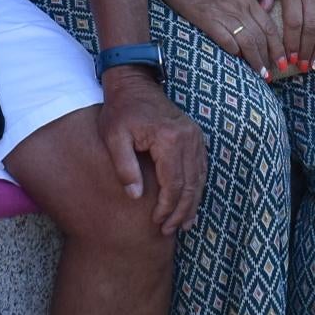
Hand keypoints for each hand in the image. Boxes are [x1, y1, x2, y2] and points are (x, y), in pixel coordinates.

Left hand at [99, 75, 207, 233]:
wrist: (133, 83)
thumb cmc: (120, 111)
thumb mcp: (114, 137)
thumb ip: (125, 167)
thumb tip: (135, 196)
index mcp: (169, 139)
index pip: (174, 182)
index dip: (167, 207)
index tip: (157, 223)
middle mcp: (188, 138)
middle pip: (190, 184)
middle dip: (181, 211)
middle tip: (169, 230)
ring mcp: (194, 136)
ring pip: (199, 178)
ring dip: (191, 203)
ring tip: (182, 225)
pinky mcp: (194, 136)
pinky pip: (201, 168)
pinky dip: (197, 188)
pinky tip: (190, 203)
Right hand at [161, 0, 277, 77]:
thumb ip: (242, 8)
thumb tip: (252, 30)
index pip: (269, 26)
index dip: (277, 46)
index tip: (281, 61)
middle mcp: (239, 6)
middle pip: (261, 36)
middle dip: (269, 58)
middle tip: (271, 73)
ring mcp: (224, 13)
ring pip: (248, 41)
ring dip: (255, 60)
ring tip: (259, 74)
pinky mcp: (208, 20)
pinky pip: (227, 40)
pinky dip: (234, 52)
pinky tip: (236, 60)